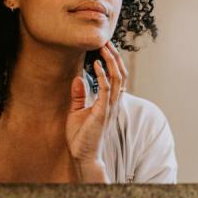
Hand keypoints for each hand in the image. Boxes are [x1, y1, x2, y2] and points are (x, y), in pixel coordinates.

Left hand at [65, 41, 127, 182]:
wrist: (83, 155)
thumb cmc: (81, 137)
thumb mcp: (77, 111)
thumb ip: (79, 95)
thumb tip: (78, 78)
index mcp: (109, 102)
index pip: (117, 78)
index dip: (114, 62)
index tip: (106, 48)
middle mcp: (113, 103)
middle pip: (121, 75)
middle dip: (115, 57)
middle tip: (106, 41)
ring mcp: (109, 107)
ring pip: (117, 79)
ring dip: (111, 62)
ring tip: (104, 47)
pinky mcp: (102, 112)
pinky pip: (106, 90)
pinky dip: (102, 75)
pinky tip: (96, 64)